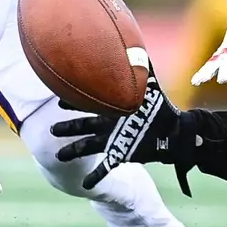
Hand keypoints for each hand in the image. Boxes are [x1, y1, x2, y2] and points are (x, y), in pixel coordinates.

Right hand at [50, 71, 191, 191]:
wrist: (173, 130)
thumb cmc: (159, 106)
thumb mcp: (150, 85)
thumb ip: (142, 67)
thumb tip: (137, 42)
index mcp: (112, 109)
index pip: (88, 104)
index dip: (75, 103)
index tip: (60, 101)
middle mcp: (107, 125)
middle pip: (82, 126)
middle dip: (68, 127)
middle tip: (52, 129)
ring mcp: (112, 141)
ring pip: (88, 146)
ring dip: (74, 151)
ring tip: (59, 156)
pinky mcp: (122, 155)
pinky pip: (106, 167)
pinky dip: (96, 175)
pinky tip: (85, 184)